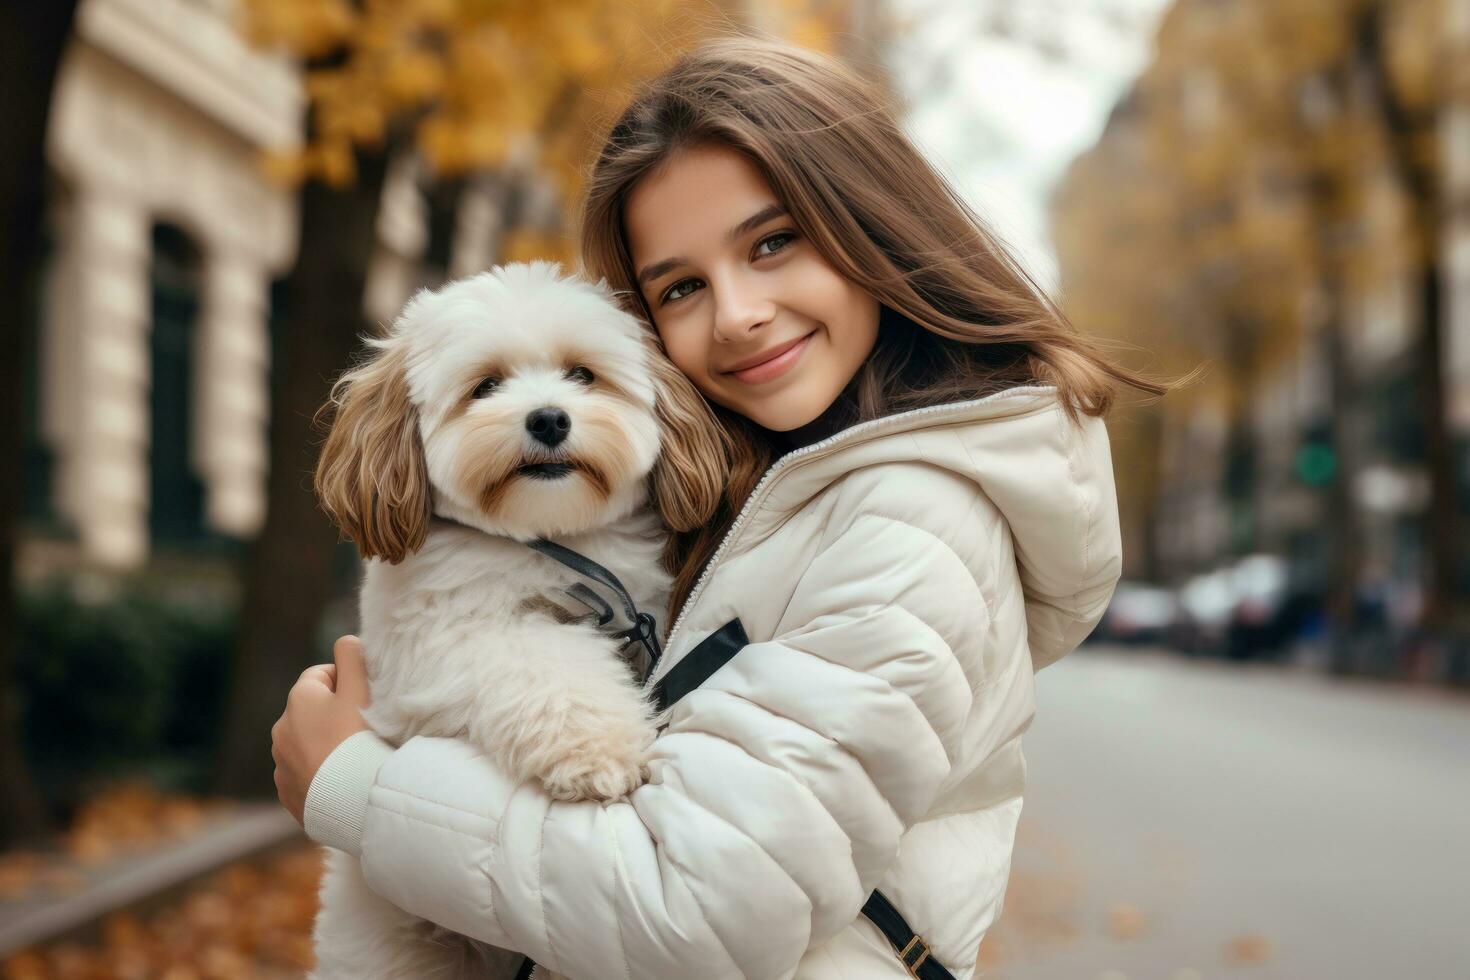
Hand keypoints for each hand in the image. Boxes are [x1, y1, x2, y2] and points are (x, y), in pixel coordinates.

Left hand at [271, 635, 371, 827]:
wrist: (351, 799)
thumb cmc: (359, 739)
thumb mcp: (360, 689)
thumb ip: (352, 657)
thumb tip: (346, 641)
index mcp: (298, 699)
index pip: (321, 675)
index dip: (347, 681)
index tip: (367, 697)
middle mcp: (281, 729)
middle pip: (313, 711)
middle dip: (335, 714)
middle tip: (366, 727)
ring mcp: (281, 764)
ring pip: (307, 744)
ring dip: (326, 744)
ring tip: (355, 757)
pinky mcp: (287, 792)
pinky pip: (305, 774)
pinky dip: (320, 773)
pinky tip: (342, 779)